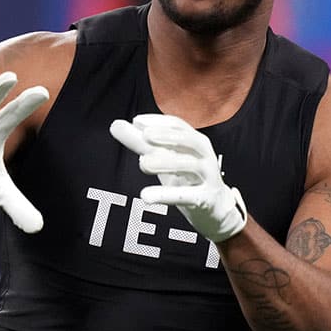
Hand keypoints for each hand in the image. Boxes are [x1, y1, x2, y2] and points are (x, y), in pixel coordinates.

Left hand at [109, 113, 247, 242]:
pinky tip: (146, 196)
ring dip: (165, 162)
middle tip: (145, 135)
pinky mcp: (206, 199)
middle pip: (188, 141)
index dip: (159, 122)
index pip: (178, 125)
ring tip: (142, 163)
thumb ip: (140, 143)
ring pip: (189, 165)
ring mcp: (208, 177)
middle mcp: (204, 155)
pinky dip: (167, 195)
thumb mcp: (164, 158)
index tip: (137, 121)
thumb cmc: (187, 178)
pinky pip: (187, 196)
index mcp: (194, 142)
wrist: (214, 209)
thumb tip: (115, 125)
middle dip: (167, 136)